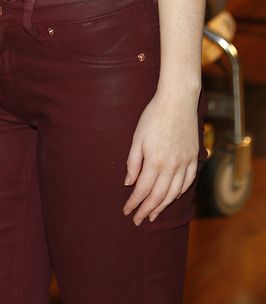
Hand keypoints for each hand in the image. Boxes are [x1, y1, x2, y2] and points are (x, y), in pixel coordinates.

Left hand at [123, 92, 198, 225]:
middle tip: (138, 220)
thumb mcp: (137, 137)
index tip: (127, 211)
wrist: (177, 101)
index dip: (134, 203)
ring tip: (153, 213)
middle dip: (147, 210)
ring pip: (174, 193)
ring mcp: (184, 163)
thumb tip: (129, 183)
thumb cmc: (153, 116)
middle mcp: (171, 166)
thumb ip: (133, 162)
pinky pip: (188, 181)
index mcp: (155, 161)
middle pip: (158, 196)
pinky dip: (179, 192)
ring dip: (163, 205)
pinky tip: (172, 196)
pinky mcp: (193, 158)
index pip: (142, 190)